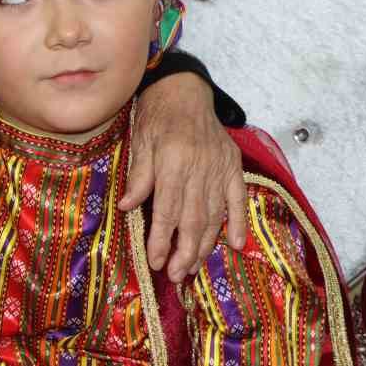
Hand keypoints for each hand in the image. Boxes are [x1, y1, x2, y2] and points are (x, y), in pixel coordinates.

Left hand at [121, 73, 245, 282]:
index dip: (161, 238)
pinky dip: (239, 222)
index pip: (167, 209)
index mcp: (173, 161)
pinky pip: (238, 198)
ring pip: (214, 214)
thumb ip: (138, 176)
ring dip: (205, 244)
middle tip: (175, 276)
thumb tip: (126, 207)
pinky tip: (235, 244)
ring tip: (193, 268)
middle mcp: (200, 167)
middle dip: (184, 251)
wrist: (184, 90)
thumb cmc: (157, 117)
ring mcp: (220, 167)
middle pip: (194, 218)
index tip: (155, 262)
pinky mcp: (233, 166)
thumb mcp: (139, 141)